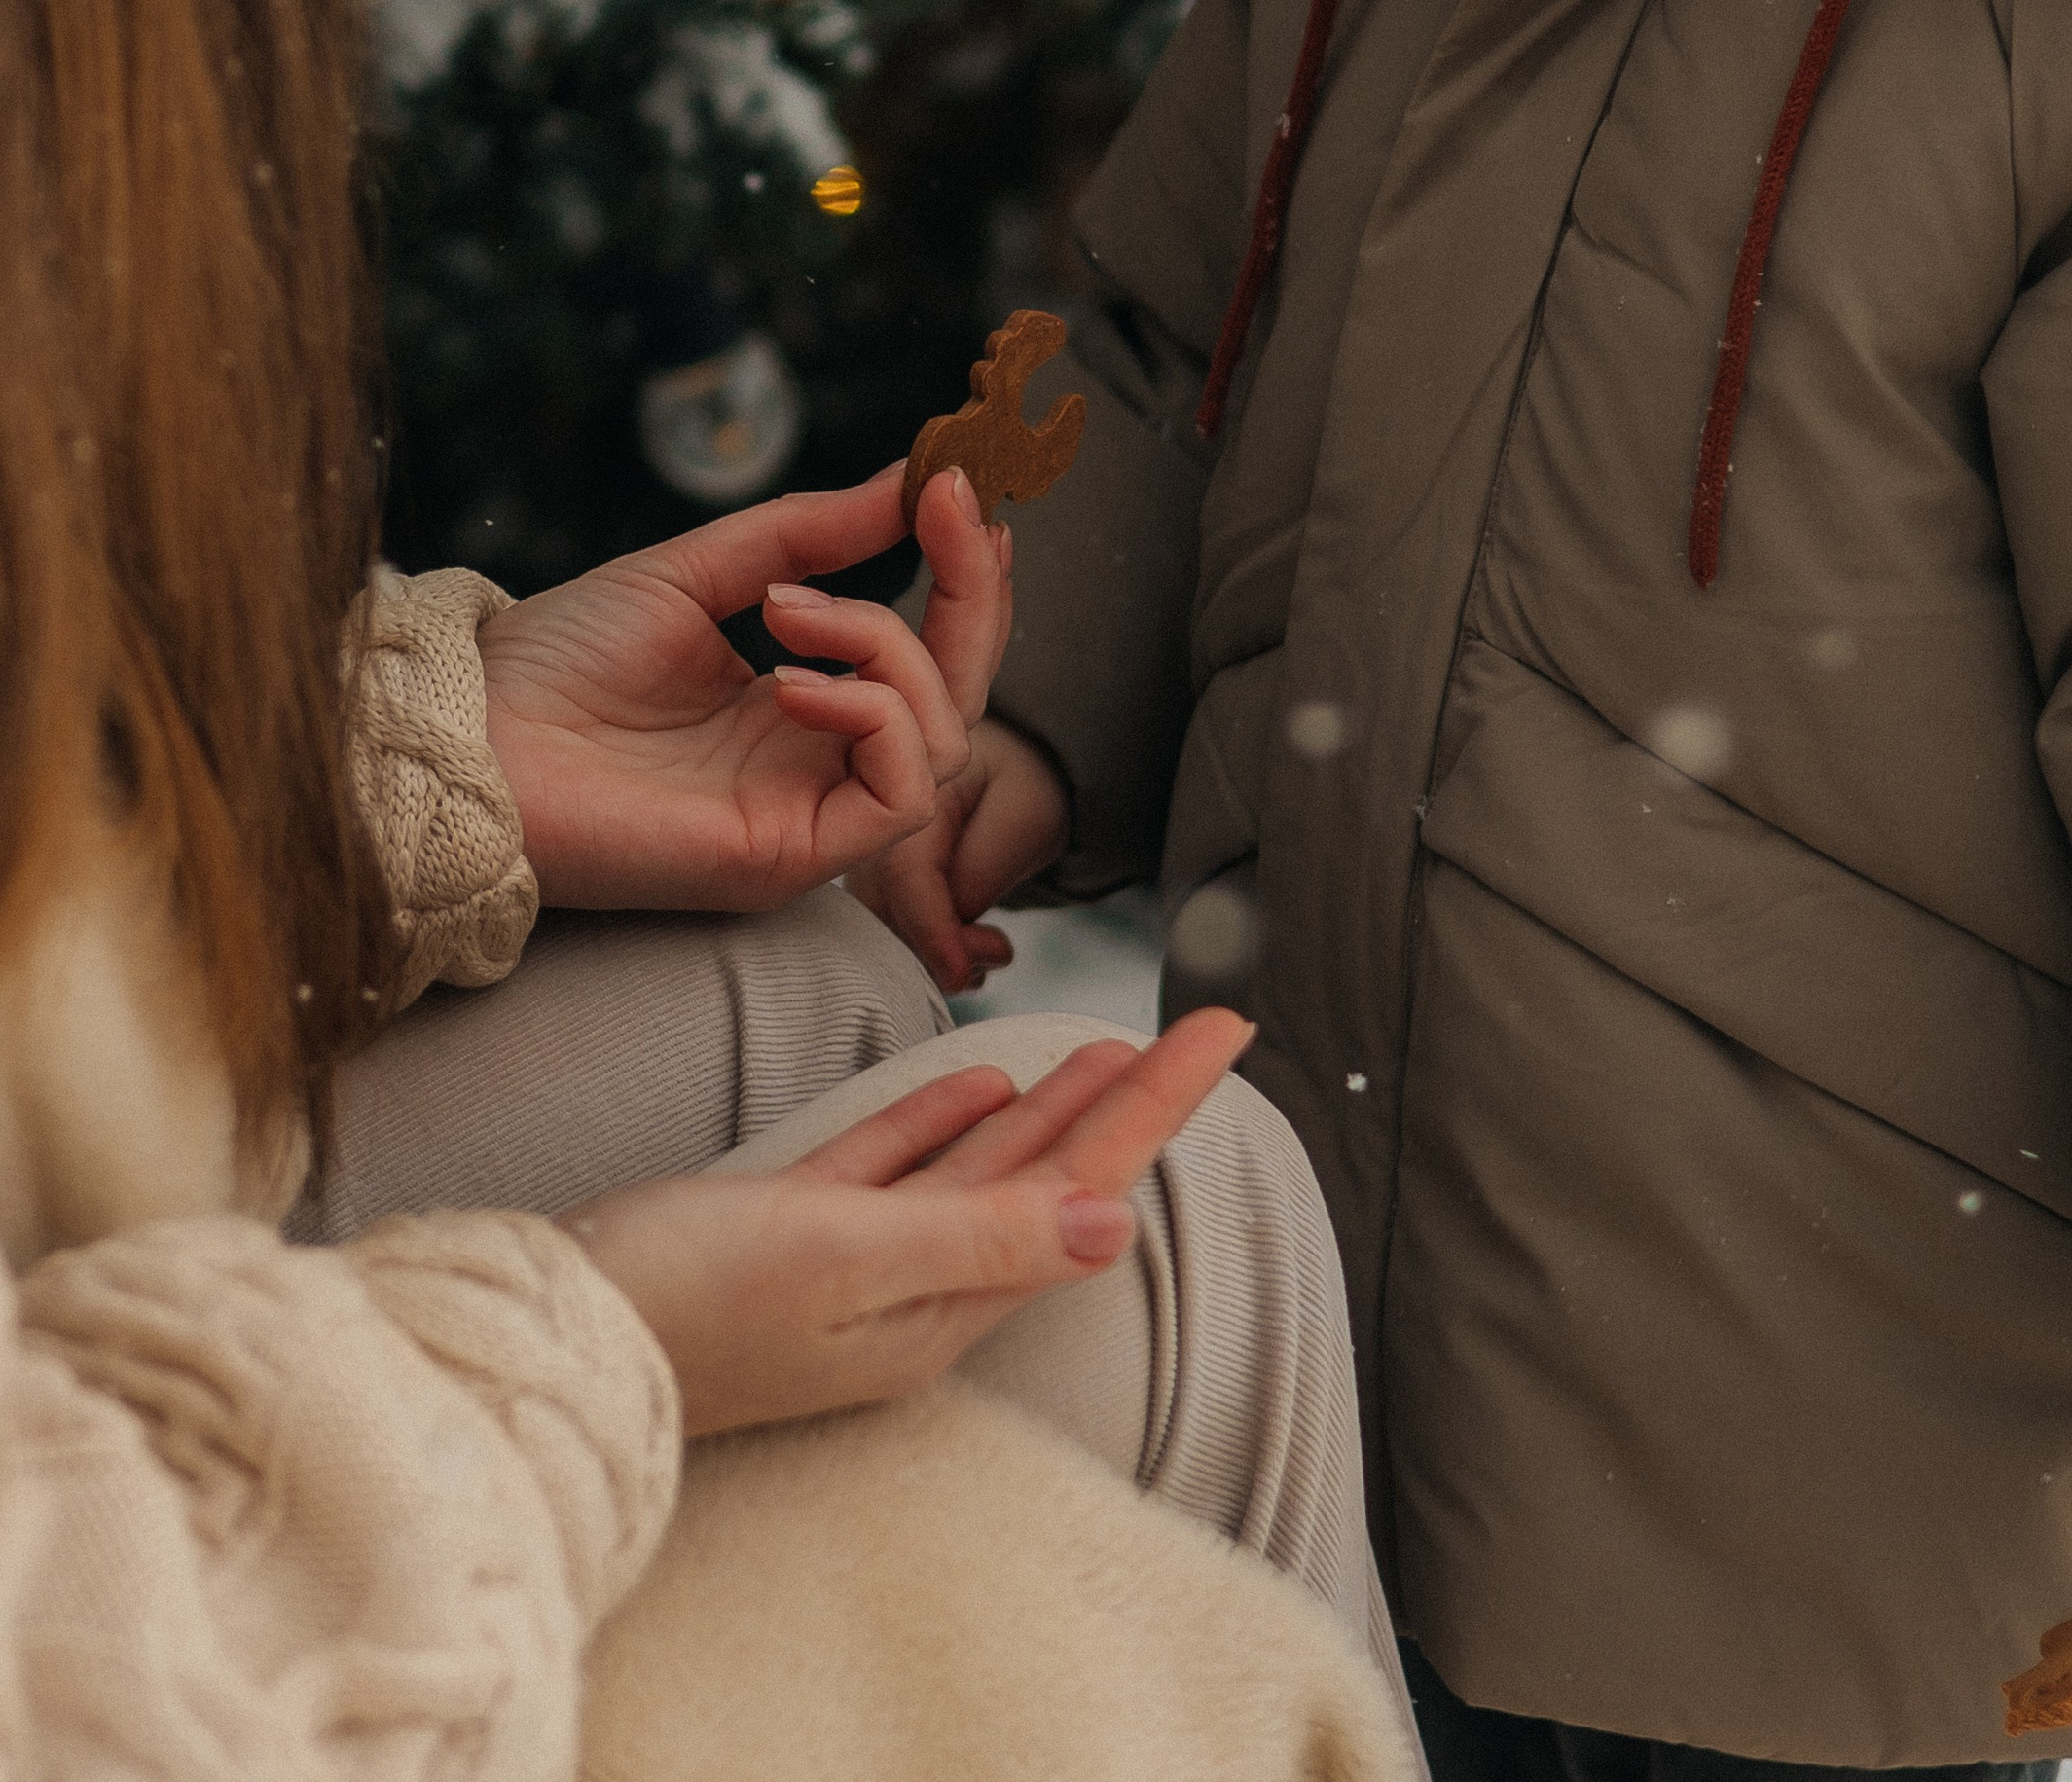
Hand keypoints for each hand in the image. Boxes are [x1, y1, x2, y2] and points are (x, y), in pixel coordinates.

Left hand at [476, 466, 1007, 912]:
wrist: (467, 734)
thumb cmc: (555, 662)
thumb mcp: (698, 571)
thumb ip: (809, 533)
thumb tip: (911, 475)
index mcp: (797, 708)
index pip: (926, 654)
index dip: (964, 576)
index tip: (961, 488)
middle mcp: (815, 766)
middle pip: (960, 697)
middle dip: (975, 594)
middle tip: (954, 506)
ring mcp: (807, 817)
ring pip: (942, 740)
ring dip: (891, 645)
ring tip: (786, 610)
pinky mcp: (788, 858)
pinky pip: (898, 791)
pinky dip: (871, 711)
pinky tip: (789, 676)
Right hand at [563, 1008, 1249, 1433]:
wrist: (545, 1340)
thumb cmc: (685, 1303)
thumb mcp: (843, 1261)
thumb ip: (977, 1233)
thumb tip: (1116, 1221)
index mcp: (941, 1303)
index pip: (1083, 1187)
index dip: (1159, 1104)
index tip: (1231, 1030)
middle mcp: (914, 1291)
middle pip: (1052, 1178)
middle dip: (1133, 1100)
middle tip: (1209, 1026)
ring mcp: (854, 1266)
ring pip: (985, 1169)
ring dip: (1055, 1105)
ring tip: (1119, 1046)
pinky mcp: (794, 1237)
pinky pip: (902, 1169)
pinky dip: (950, 1120)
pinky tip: (987, 1078)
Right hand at [847, 714, 1072, 995]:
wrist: (1003, 771)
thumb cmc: (1017, 784)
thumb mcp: (1025, 814)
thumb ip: (985, 872)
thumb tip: (952, 934)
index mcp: (908, 790)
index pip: (903, 877)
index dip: (932, 933)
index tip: (964, 973)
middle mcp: (873, 829)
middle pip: (883, 912)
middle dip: (938, 951)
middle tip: (999, 951)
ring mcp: (864, 862)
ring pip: (880, 933)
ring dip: (934, 957)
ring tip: (990, 949)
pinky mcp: (871, 890)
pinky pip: (887, 934)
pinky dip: (928, 953)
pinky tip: (966, 951)